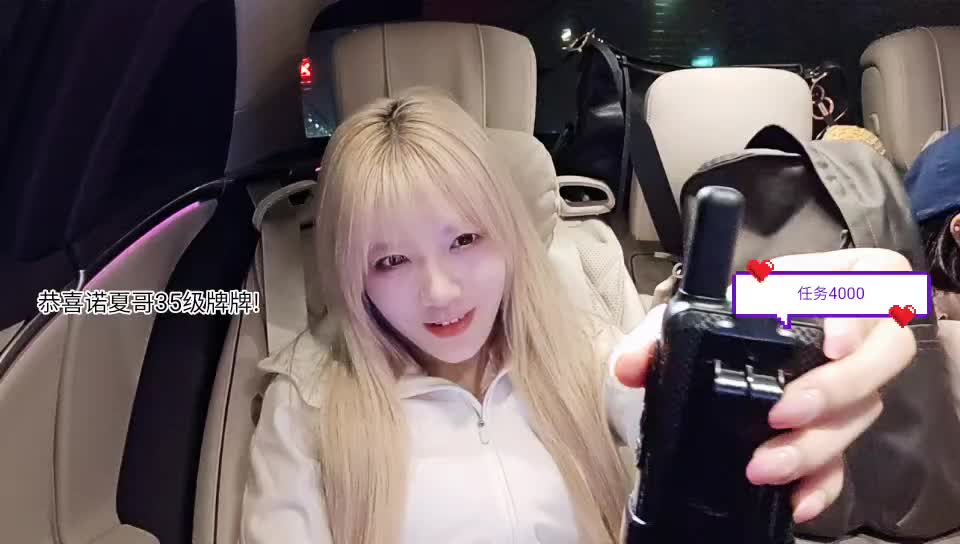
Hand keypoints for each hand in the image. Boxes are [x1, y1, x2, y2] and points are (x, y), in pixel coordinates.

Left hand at [611, 248, 916, 523]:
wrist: (711, 367)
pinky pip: (847, 461)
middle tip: (787, 410)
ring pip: (864, 412)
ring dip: (816, 443)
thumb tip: (628, 367)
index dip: (862, 305)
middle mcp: (844, 336)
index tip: (832, 341)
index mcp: (812, 287)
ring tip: (765, 464)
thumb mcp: (681, 322)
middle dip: (840, 386)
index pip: (873, 275)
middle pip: (887, 354)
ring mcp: (847, 387)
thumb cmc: (711, 328)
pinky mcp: (833, 434)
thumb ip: (652, 338)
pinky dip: (823, 483)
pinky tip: (796, 499)